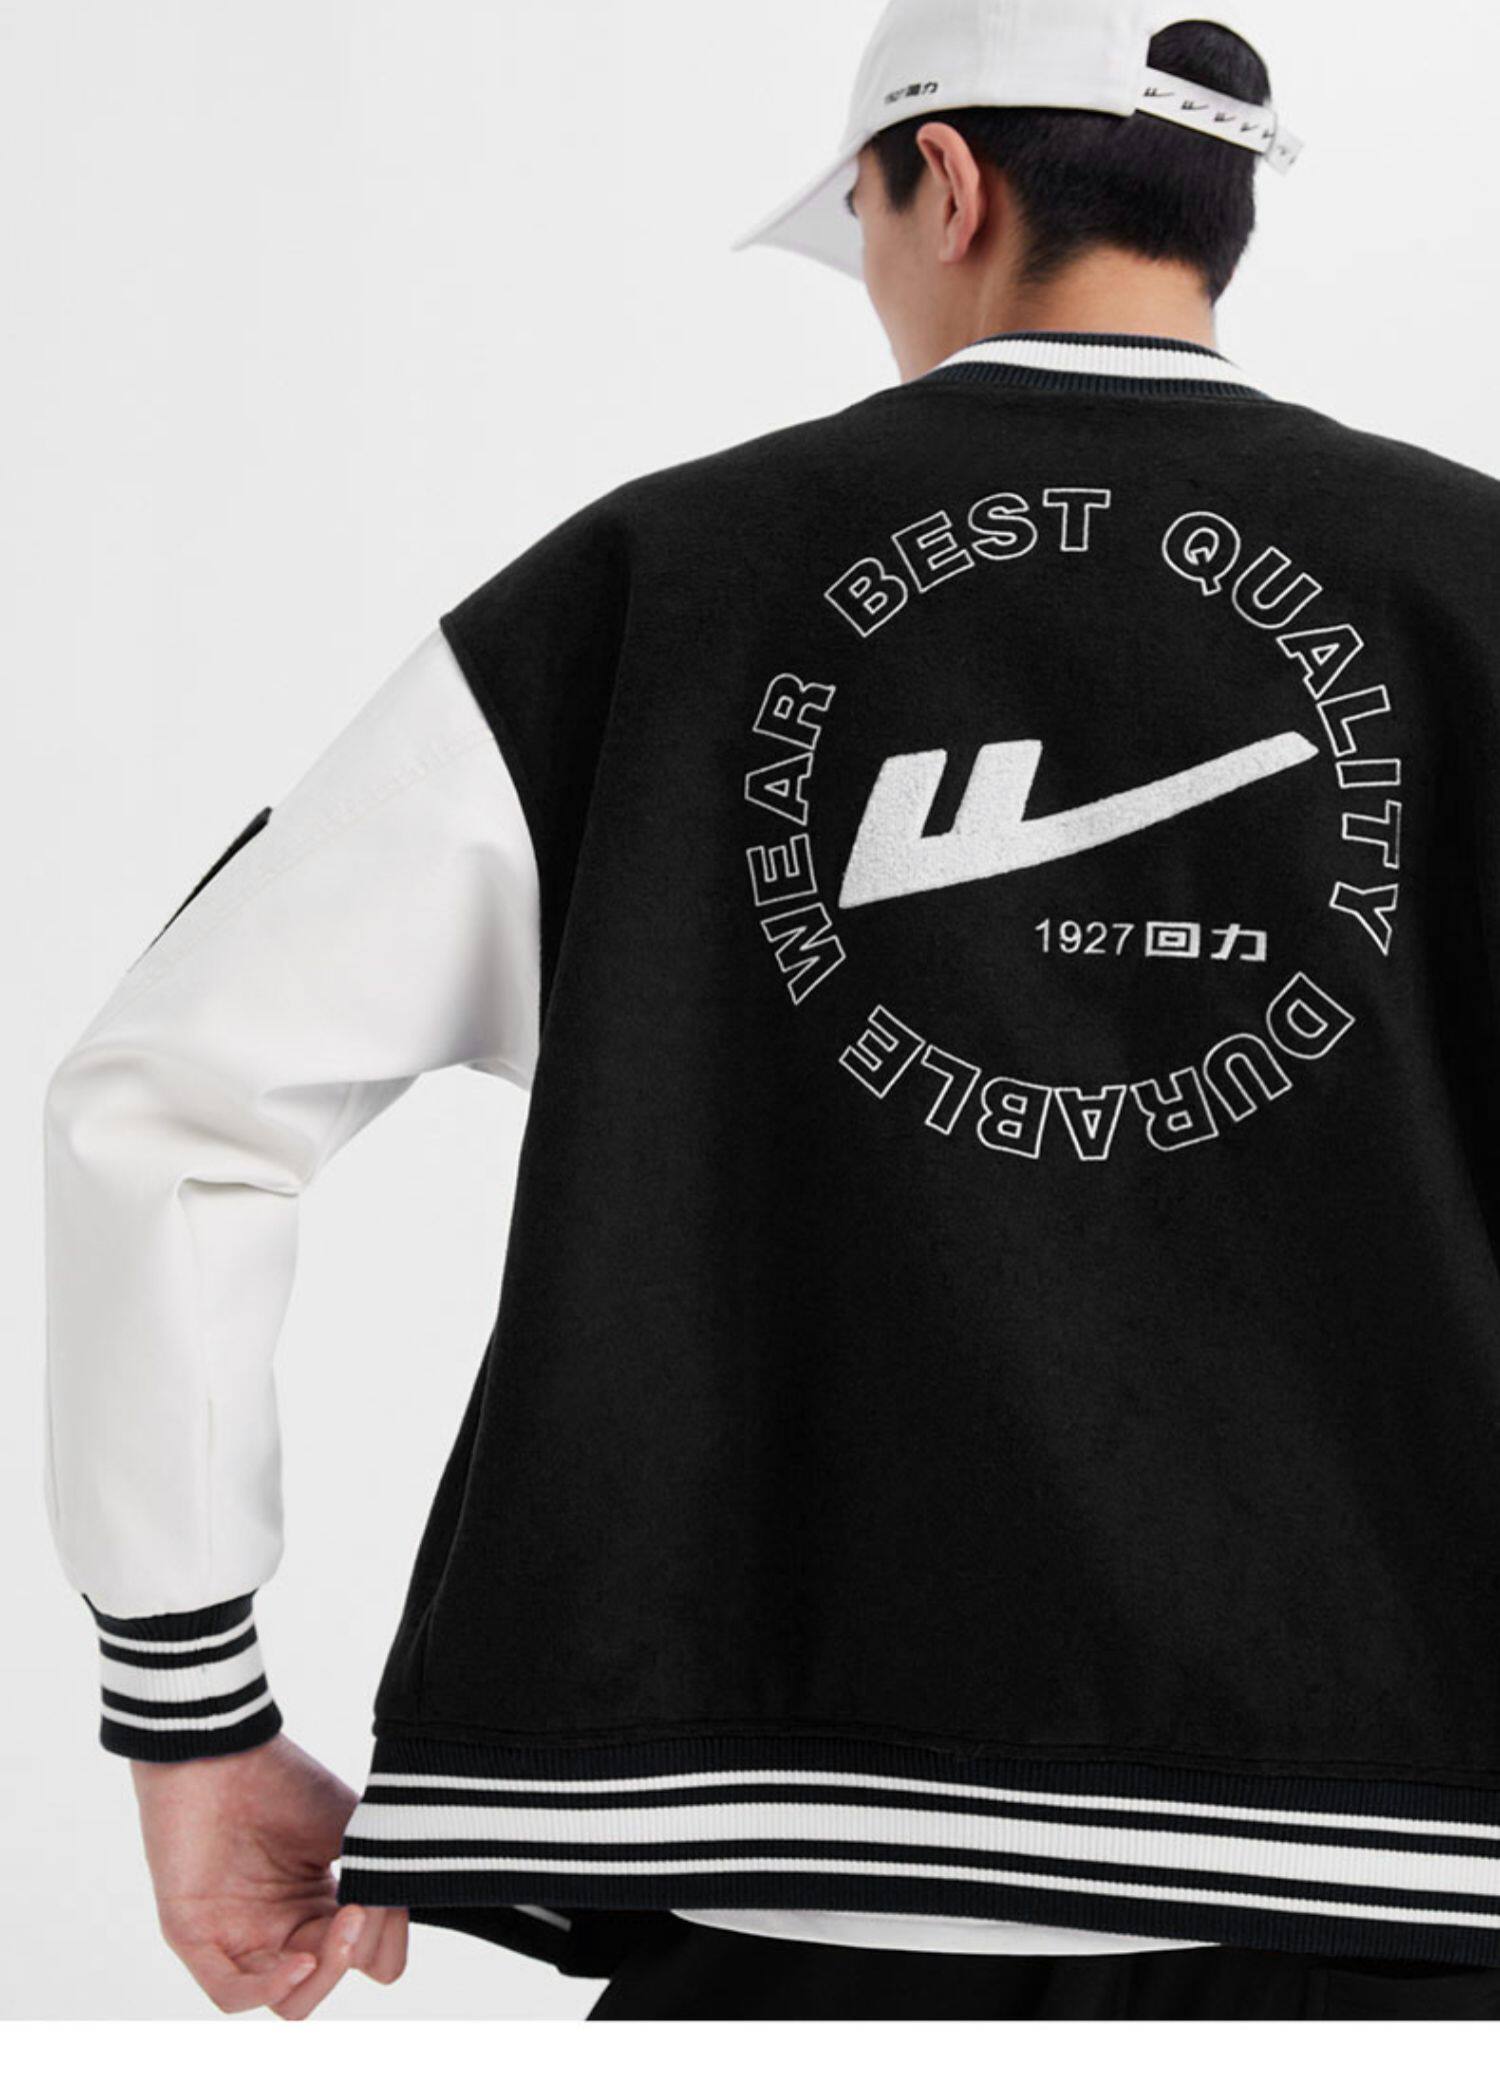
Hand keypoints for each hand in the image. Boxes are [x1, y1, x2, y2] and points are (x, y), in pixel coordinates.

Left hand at [131, 1733, 408, 2016]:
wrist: (220, 1749)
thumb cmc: (284, 1781)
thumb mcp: (351, 1833)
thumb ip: (379, 1890)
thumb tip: (384, 1967)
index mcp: (312, 1904)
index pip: (354, 1956)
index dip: (375, 1943)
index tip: (380, 1899)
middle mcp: (275, 1927)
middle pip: (322, 1981)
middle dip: (352, 1956)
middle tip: (361, 1910)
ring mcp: (235, 1934)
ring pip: (287, 1999)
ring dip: (322, 1978)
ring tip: (340, 1929)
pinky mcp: (195, 1936)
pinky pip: (232, 1992)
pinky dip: (273, 1986)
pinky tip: (302, 1959)